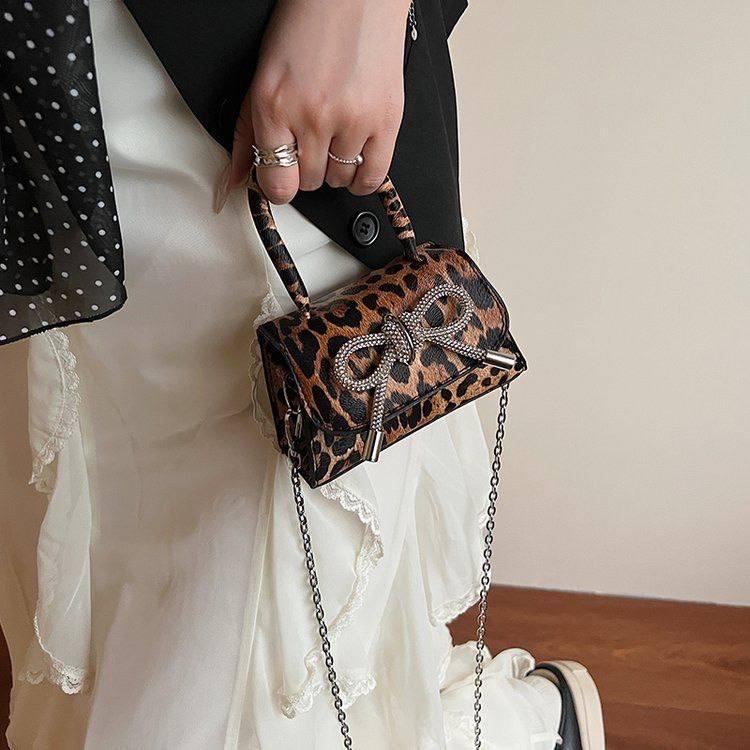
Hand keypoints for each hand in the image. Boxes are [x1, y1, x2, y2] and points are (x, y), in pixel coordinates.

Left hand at [223, 0, 409, 206]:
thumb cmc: (308, 26)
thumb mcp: (263, 76)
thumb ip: (248, 133)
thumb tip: (238, 178)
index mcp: (276, 105)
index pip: (277, 182)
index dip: (279, 185)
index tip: (284, 177)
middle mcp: (313, 116)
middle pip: (309, 183)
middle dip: (308, 168)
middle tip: (311, 141)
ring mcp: (352, 121)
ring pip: (339, 180)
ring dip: (336, 167)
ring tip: (335, 138)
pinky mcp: (386, 121)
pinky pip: (372, 177)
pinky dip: (362, 178)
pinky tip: (355, 160)